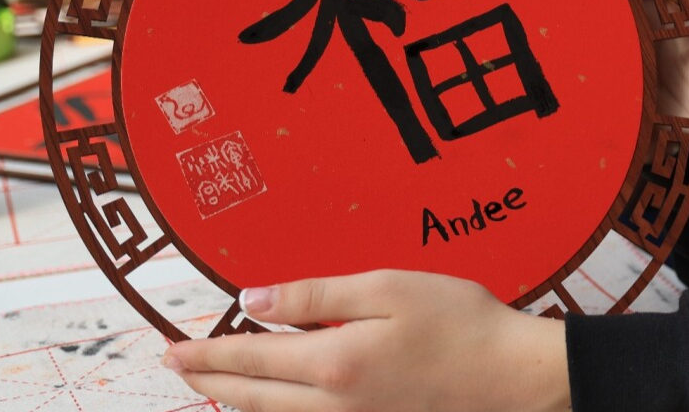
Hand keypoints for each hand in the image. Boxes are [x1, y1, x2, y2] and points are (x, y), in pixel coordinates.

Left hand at [163, 270, 569, 411]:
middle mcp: (335, 404)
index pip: (251, 357)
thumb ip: (317, 294)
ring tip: (215, 384)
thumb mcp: (389, 287)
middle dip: (210, 380)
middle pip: (253, 397)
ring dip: (238, 401)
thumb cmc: (462, 322)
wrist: (515, 376)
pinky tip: (276, 404)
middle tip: (175, 367)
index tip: (173, 347)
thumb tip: (253, 300)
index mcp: (334, 362)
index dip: (208, 352)